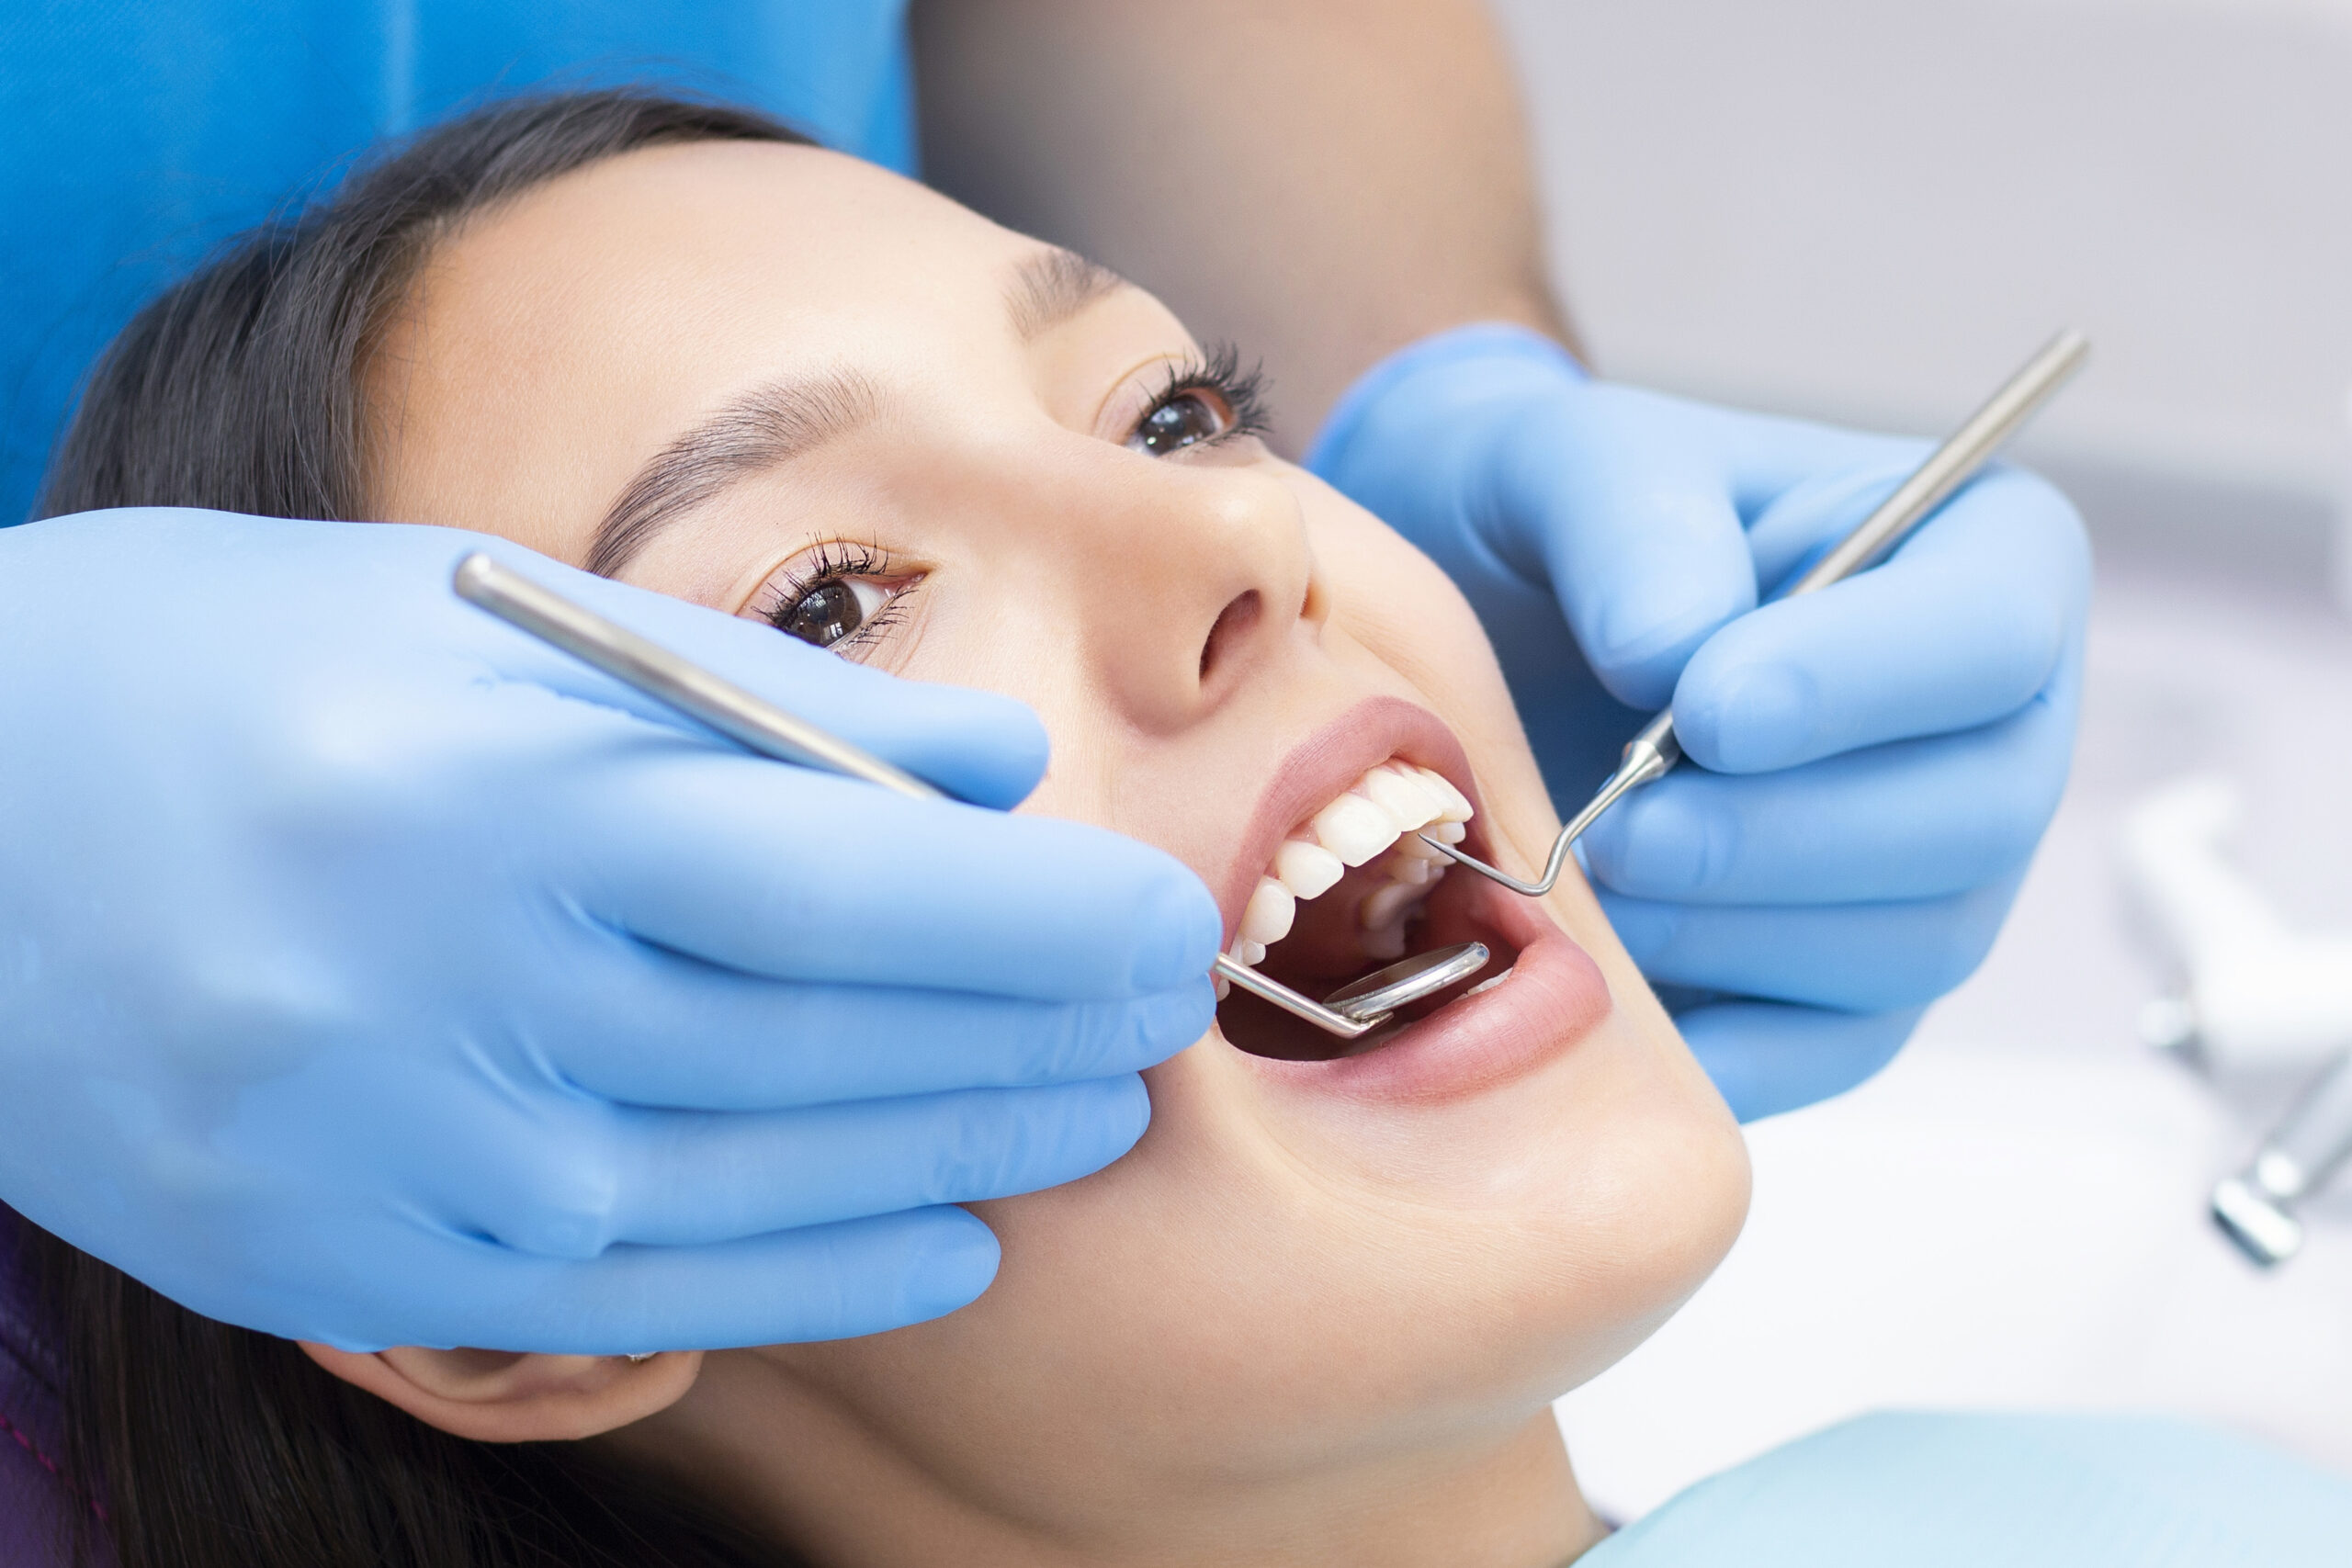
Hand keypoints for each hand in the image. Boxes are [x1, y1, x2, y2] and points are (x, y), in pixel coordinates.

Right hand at [0, 509, 1218, 1350]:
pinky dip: (818, 1276)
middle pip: (833, 1048)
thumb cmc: (246, 666)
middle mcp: (465, 1001)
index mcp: (509, 804)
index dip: (1041, 920)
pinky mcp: (355, 1268)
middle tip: (1168, 1013)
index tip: (1169, 917)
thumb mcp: (497, 628)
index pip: (851, 888)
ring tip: (1090, 1114)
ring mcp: (405, 1162)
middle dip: (1039, 1036)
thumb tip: (997, 769)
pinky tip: (945, 1244)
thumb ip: (765, 703)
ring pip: (765, 1185)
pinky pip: (646, 1297)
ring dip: (963, 1156)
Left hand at [1310, 326, 2087, 1119]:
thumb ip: (1635, 523)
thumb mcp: (1574, 460)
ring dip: (1733, 935)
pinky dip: (1718, 1042)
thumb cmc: (1564, 521)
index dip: (1862, 686)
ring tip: (1589, 882)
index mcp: (1978, 558)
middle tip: (1620, 826)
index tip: (1706, 709)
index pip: (1992, 639)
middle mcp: (1992, 728)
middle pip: (1974, 821)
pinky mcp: (1848, 989)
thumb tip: (1674, 654)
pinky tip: (1607, 991)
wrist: (1487, 626)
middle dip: (1781, 838)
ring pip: (1906, 949)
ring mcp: (1934, 870)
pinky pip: (1827, 1050)